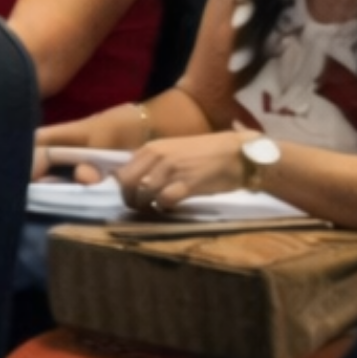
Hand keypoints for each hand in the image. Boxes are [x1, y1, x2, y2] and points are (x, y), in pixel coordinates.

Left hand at [118, 131, 251, 215]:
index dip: (121, 187)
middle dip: (129, 199)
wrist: (235, 154)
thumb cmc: (204, 154)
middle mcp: (158, 156)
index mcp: (152, 148)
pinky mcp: (187, 183)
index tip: (128, 196)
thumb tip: (135, 181)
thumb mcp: (173, 152)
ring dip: (146, 206)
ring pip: (143, 192)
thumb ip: (153, 163)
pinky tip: (170, 209)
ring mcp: (171, 169)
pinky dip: (163, 208)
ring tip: (155, 209)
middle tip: (139, 208)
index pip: (123, 170)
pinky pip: (164, 200)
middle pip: (127, 182)